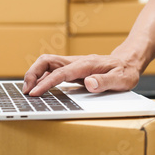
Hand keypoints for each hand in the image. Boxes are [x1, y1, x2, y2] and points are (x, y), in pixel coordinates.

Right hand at [22, 53, 140, 95]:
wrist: (128, 62)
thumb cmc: (125, 71)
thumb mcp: (122, 80)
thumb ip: (105, 82)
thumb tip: (88, 83)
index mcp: (86, 64)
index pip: (60, 72)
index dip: (46, 82)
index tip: (35, 93)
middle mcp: (77, 61)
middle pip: (47, 61)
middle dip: (32, 73)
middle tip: (26, 90)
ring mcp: (73, 64)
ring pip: (47, 63)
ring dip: (34, 74)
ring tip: (28, 90)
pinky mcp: (72, 69)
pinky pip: (52, 69)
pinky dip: (41, 76)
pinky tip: (39, 87)